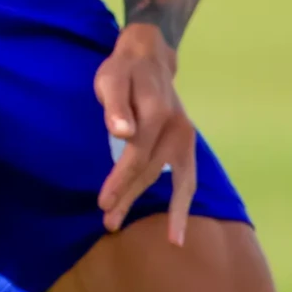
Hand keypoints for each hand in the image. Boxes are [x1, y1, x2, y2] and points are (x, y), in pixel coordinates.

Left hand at [92, 22, 199, 241]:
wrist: (149, 58)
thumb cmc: (124, 70)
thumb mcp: (112, 79)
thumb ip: (117, 105)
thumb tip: (122, 132)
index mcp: (156, 113)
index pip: (136, 154)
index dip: (120, 180)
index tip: (103, 202)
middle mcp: (176, 128)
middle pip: (151, 170)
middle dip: (129, 197)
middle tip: (108, 222)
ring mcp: (185, 138)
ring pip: (171, 180)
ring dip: (156, 208)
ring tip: (139, 232)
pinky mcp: (186, 146)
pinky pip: (188, 181)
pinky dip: (182, 206)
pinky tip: (175, 233)